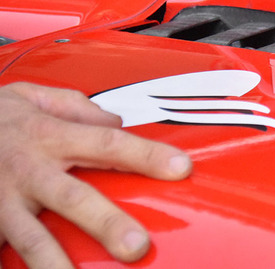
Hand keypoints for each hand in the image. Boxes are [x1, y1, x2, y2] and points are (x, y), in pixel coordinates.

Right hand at [0, 82, 191, 267]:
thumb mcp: (34, 96)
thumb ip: (78, 109)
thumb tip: (116, 121)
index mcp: (50, 134)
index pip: (109, 143)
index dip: (146, 155)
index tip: (181, 168)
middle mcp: (29, 169)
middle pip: (74, 197)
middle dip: (106, 223)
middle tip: (137, 247)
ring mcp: (2, 201)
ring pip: (31, 237)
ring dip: (57, 263)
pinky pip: (0, 249)